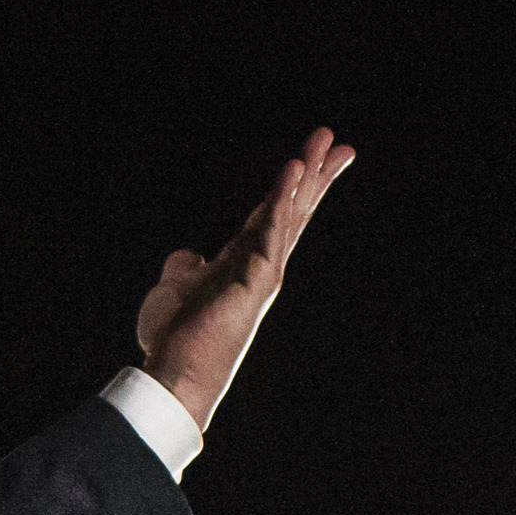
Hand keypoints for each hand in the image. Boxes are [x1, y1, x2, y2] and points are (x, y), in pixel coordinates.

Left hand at [133, 126, 354, 431]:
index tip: (309, 159)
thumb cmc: (176, 336)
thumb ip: (185, 266)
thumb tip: (189, 254)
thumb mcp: (175, 286)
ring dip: (305, 176)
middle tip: (341, 143)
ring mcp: (263, 271)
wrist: (174, 371)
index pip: (271, 214)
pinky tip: (292, 172)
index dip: (290, 187)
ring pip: (290, 213)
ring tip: (324, 142)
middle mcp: (260, 263)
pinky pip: (271, 230)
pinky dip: (281, 199)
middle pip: (293, 209)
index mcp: (242, 261)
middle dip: (316, 175)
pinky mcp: (256, 279)